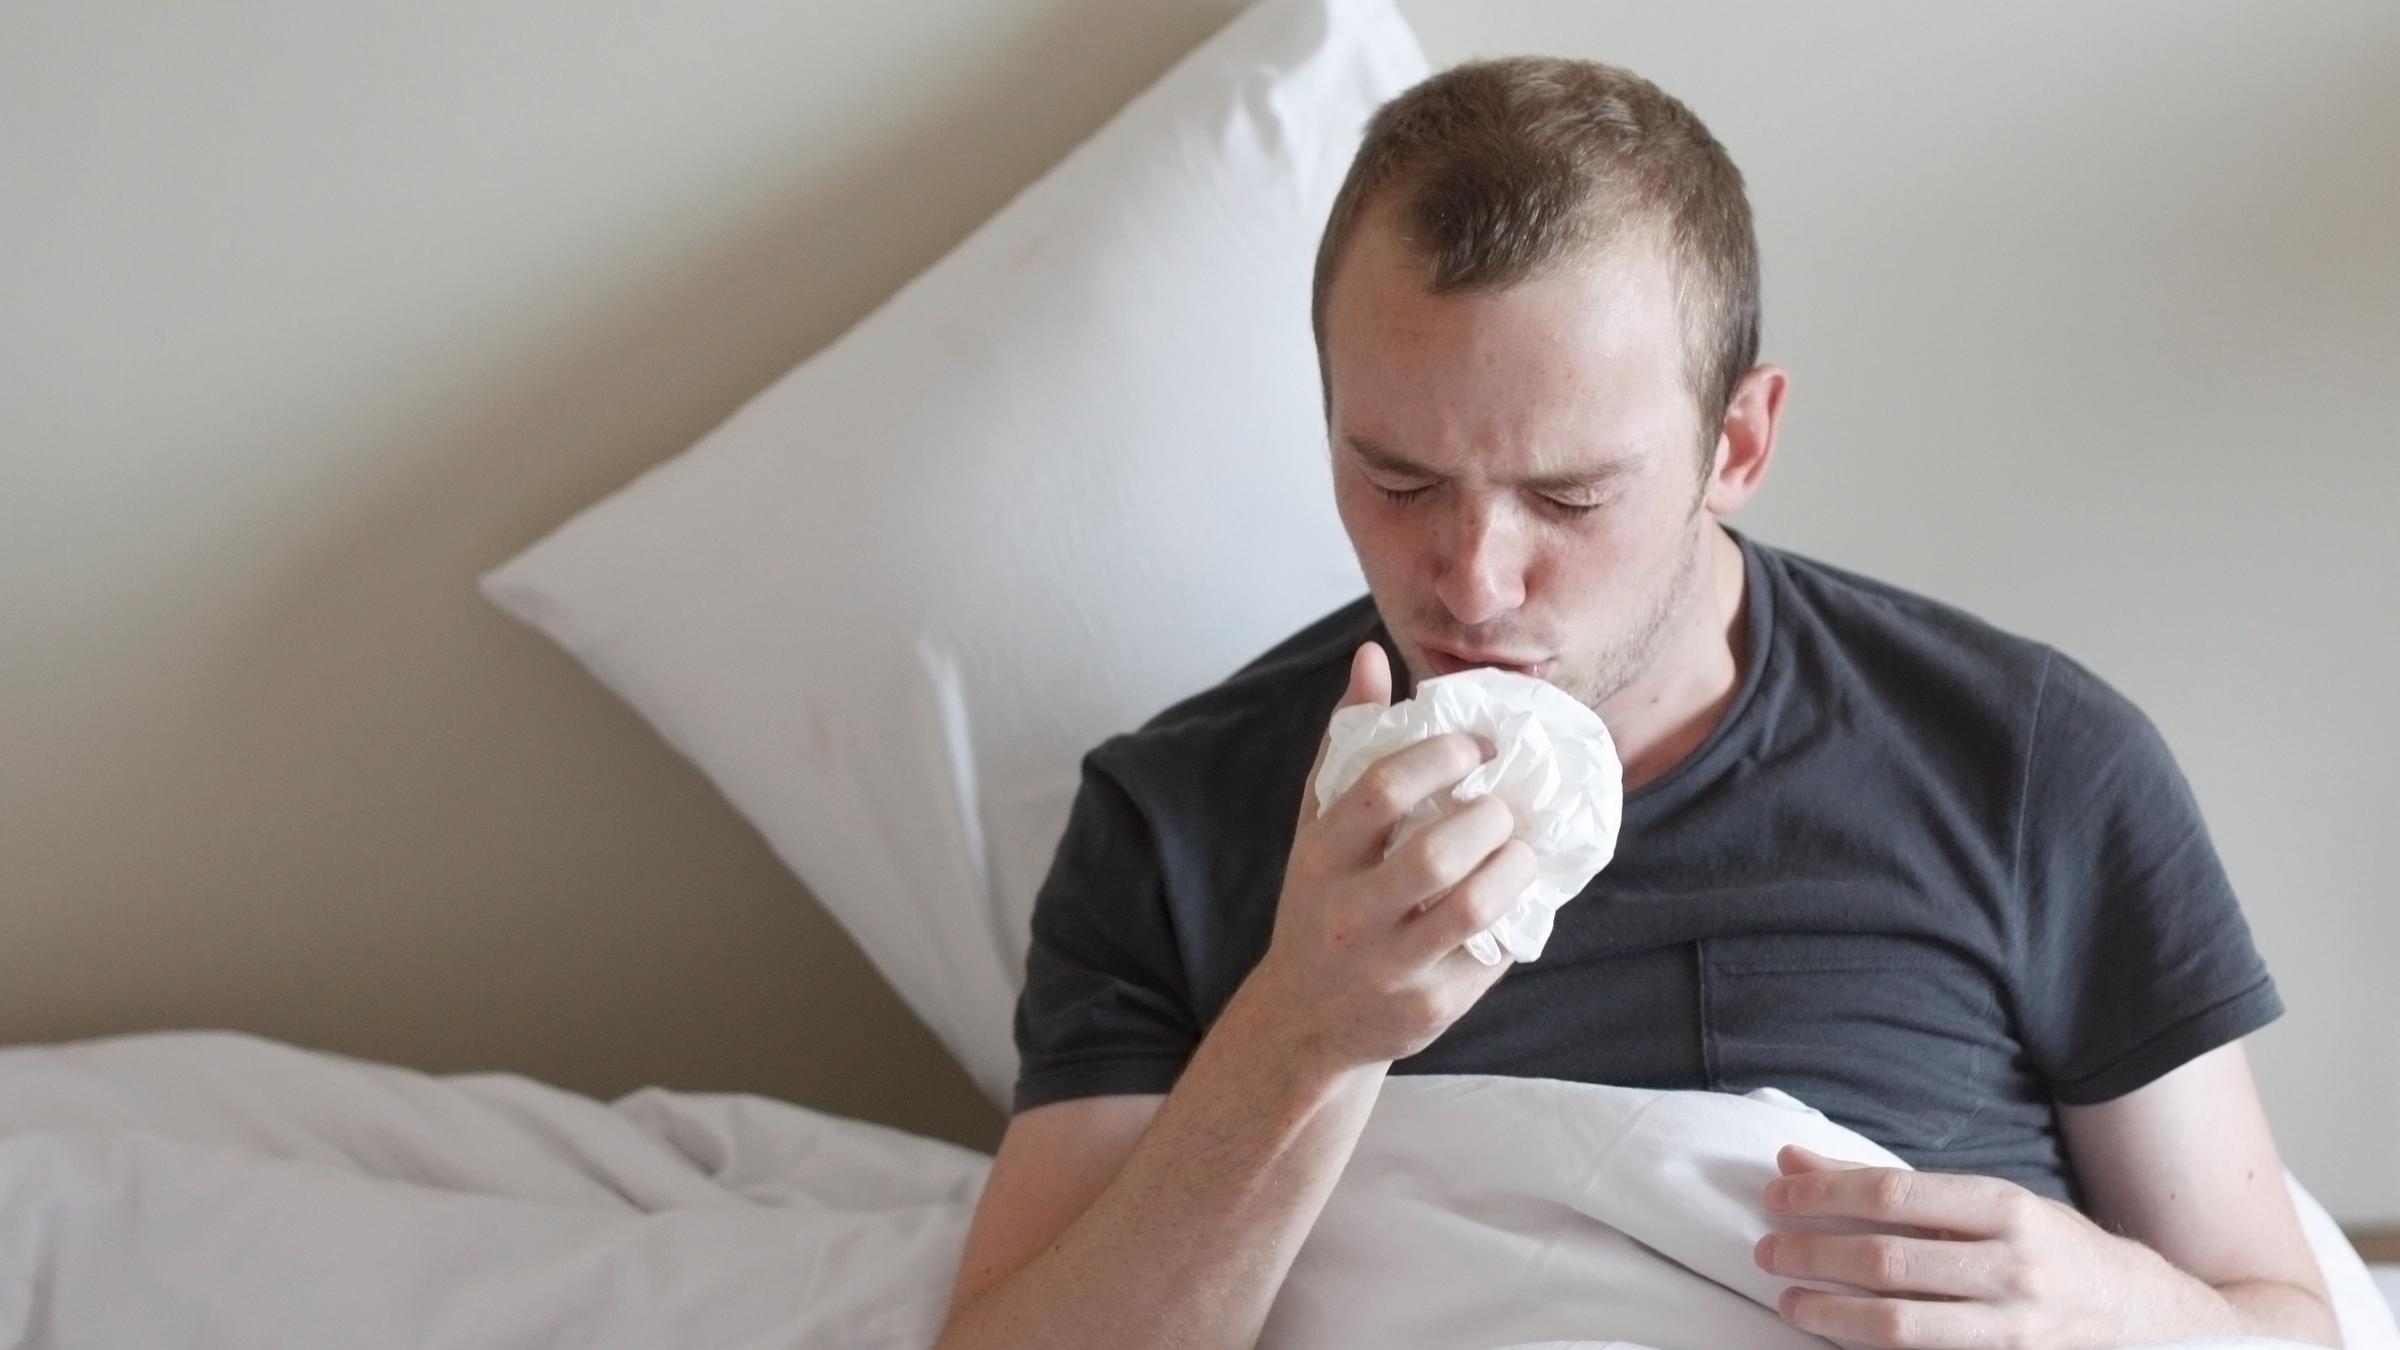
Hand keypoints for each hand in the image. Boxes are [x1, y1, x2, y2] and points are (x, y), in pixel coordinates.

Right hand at [1246, 641, 1532, 1070]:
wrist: (1305, 1020)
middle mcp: (1348, 913)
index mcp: (1321, 856)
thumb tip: (1372, 656)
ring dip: (1514, 867)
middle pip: (1435, 854)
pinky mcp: (1429, 1009)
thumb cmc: (1322, 899)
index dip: (1441, 756)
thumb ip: (1348, 741)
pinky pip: (1492, 956)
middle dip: (1489, 817)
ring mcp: (1389, 966)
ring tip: (1521, 848)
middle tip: (1504, 805)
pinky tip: (1515, 899)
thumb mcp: (1319, 823)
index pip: (1381, 791)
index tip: (1477, 745)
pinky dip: (1516, 920)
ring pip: (1472, 909)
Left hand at [1756, 1144, 2229, 1348]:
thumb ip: (1888, 1184)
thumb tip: (1795, 1159)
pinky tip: (1838, 1338)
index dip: (1824, 1195)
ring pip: (1901, 1325)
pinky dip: (1870, 1349)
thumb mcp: (1985, 1201)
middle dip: (1814, 1253)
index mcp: (2007, 1208)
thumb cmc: (2051, 1248)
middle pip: (1889, 1260)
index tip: (1775, 1194)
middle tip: (1767, 1250)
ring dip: (1831, 1313)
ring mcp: (2014, 1328)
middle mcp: (2014, 1269)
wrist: (2145, 1318)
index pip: (1895, 1195)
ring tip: (1789, 1300)